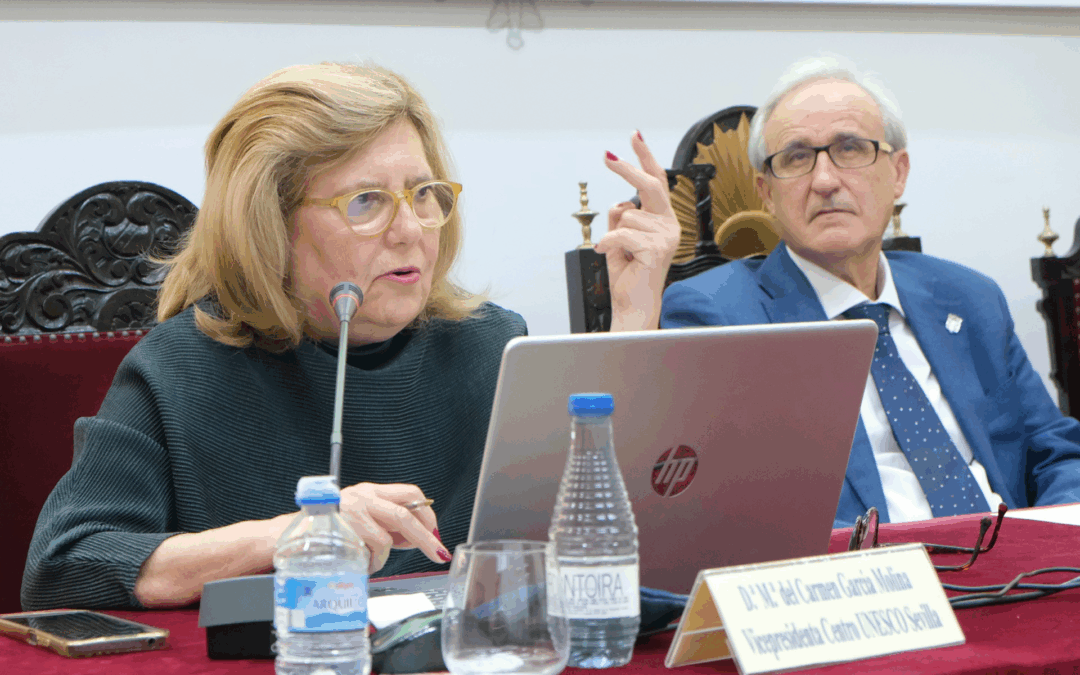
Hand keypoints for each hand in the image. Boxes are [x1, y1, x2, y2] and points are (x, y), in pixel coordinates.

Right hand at [339, 482, 450, 572]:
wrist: (289, 537)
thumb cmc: (328, 532)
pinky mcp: (347, 526)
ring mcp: (355, 510)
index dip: (427, 514)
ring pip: (392, 533)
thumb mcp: (361, 522)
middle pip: (407, 513)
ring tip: (374, 561)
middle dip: (427, 536)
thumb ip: (388, 527)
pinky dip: (375, 561)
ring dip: (389, 554)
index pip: (411, 493)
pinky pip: (376, 546)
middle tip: (438, 553)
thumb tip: (418, 539)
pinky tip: (362, 562)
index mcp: (371, 491)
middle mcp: (364, 495)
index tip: (435, 533)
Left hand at [596, 131, 679, 331]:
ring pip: (626, 214)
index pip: (657, 182)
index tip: (634, 135)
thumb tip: (619, 202)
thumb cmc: (629, 276)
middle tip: (607, 156)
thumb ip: (620, 217)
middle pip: (649, 185)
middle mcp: (670, 225)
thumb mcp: (619, 239)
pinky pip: (620, 233)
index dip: (645, 157)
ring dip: (613, 233)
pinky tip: (606, 254)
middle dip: (627, 168)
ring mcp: (666, 237)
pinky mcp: (657, 249)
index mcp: (663, 221)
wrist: (634, 306)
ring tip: (620, 254)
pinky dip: (607, 243)